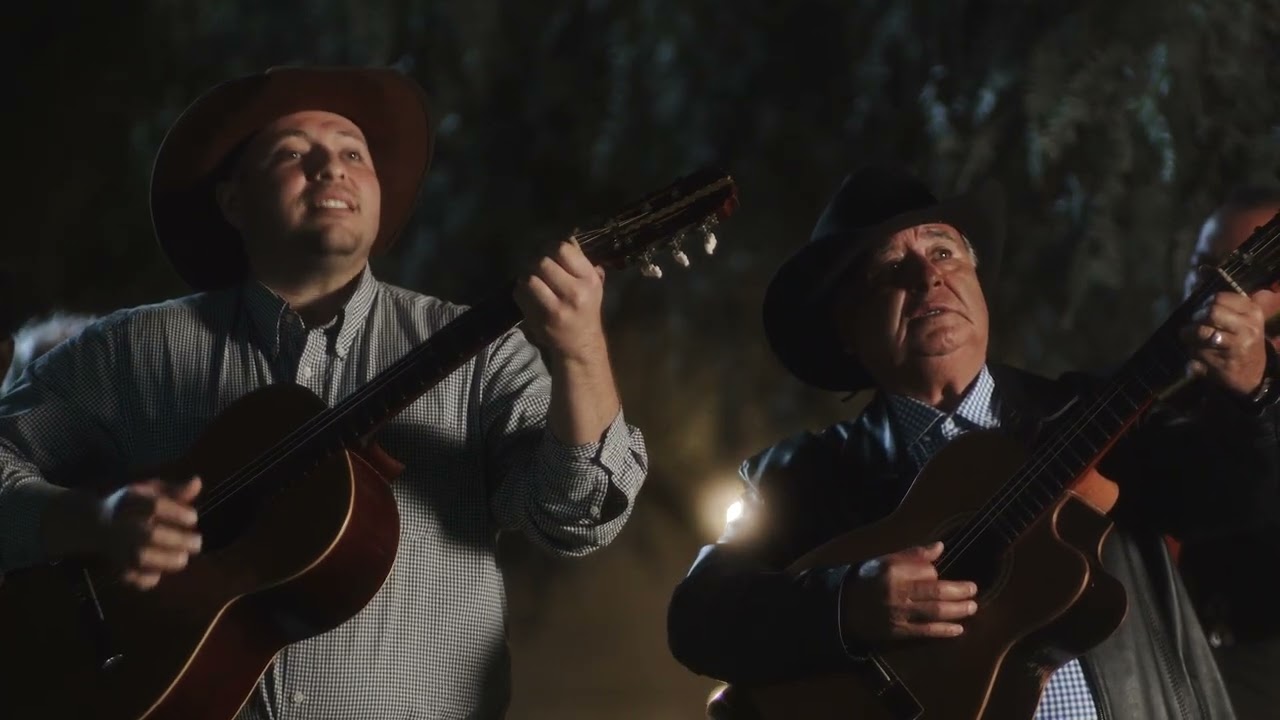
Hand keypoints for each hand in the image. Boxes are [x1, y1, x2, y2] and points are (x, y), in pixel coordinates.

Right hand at [95, 476, 202, 590]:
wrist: (95, 524)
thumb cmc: (134, 505)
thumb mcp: (152, 491)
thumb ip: (175, 490)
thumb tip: (197, 482)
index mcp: (132, 500)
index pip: (155, 506)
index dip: (177, 513)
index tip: (194, 518)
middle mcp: (122, 523)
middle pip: (150, 534)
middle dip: (177, 540)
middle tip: (197, 542)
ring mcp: (117, 546)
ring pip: (140, 557)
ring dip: (165, 560)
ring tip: (182, 558)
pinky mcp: (115, 565)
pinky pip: (130, 576)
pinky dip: (144, 579)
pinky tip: (159, 573)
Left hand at [513, 238, 608, 364]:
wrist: (580, 344)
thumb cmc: (586, 309)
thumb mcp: (592, 284)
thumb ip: (581, 261)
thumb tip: (568, 236)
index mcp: (588, 279)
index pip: (563, 249)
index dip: (550, 247)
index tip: (548, 252)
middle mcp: (574, 292)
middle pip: (542, 262)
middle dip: (536, 261)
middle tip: (536, 267)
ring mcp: (555, 307)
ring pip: (529, 278)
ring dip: (526, 276)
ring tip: (531, 279)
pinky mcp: (539, 319)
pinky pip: (520, 294)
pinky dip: (520, 290)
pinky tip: (527, 294)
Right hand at [839, 541, 977, 648]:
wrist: (842, 607)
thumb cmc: (866, 580)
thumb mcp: (884, 561)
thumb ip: (912, 554)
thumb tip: (940, 546)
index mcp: (893, 570)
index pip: (926, 570)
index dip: (935, 572)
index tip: (938, 574)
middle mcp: (897, 592)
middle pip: (936, 592)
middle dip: (959, 591)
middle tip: (973, 590)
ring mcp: (898, 613)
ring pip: (934, 612)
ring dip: (957, 610)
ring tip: (972, 607)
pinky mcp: (898, 631)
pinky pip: (926, 631)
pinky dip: (944, 630)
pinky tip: (959, 629)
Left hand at [1179, 290, 1273, 395]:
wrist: (1254, 374)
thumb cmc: (1242, 340)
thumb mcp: (1242, 317)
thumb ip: (1225, 300)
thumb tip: (1200, 270)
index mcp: (1252, 312)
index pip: (1219, 298)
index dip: (1204, 304)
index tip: (1203, 312)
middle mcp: (1248, 328)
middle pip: (1210, 312)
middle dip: (1196, 319)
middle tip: (1193, 326)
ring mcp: (1238, 346)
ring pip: (1201, 332)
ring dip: (1189, 337)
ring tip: (1190, 340)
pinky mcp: (1225, 364)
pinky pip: (1196, 354)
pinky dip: (1191, 355)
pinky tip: (1196, 358)